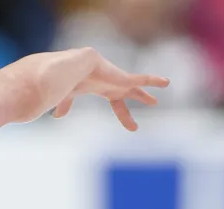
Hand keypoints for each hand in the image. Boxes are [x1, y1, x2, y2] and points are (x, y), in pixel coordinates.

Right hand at [53, 49, 169, 130]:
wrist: (75, 66)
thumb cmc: (70, 78)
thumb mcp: (68, 95)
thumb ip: (66, 104)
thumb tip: (57, 116)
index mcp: (104, 89)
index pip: (118, 105)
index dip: (125, 116)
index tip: (134, 127)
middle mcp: (114, 85)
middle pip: (131, 95)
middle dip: (141, 98)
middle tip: (153, 102)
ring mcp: (120, 81)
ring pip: (139, 85)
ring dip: (151, 86)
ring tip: (166, 83)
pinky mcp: (124, 78)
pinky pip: (143, 78)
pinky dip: (155, 80)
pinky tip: (166, 83)